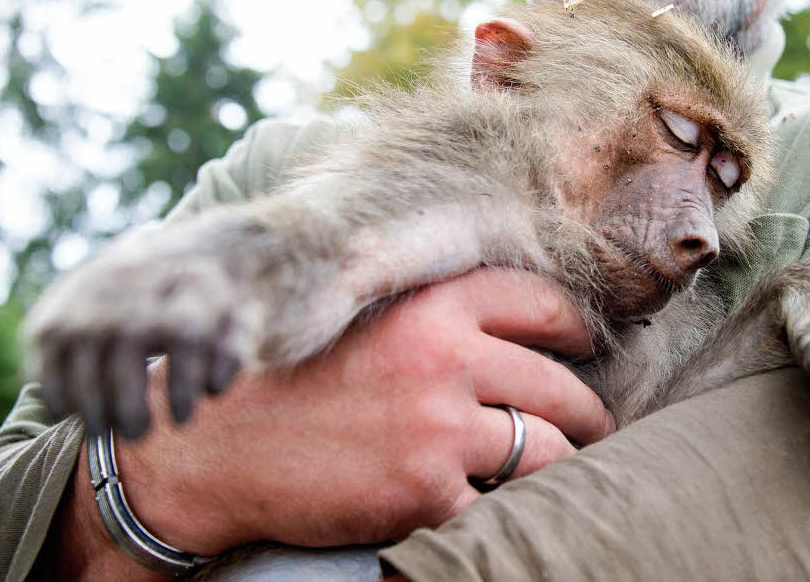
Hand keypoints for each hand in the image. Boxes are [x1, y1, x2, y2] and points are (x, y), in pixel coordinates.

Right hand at [57, 268, 613, 577]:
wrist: (213, 447)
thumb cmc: (290, 379)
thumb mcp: (363, 318)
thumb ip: (437, 317)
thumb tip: (517, 333)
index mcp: (431, 306)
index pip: (543, 304)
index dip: (575, 329)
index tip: (585, 347)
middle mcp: (445, 359)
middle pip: (560, 386)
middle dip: (588, 412)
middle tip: (596, 424)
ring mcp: (440, 428)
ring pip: (549, 451)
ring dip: (562, 463)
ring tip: (561, 468)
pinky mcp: (427, 492)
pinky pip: (500, 504)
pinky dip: (499, 505)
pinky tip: (489, 500)